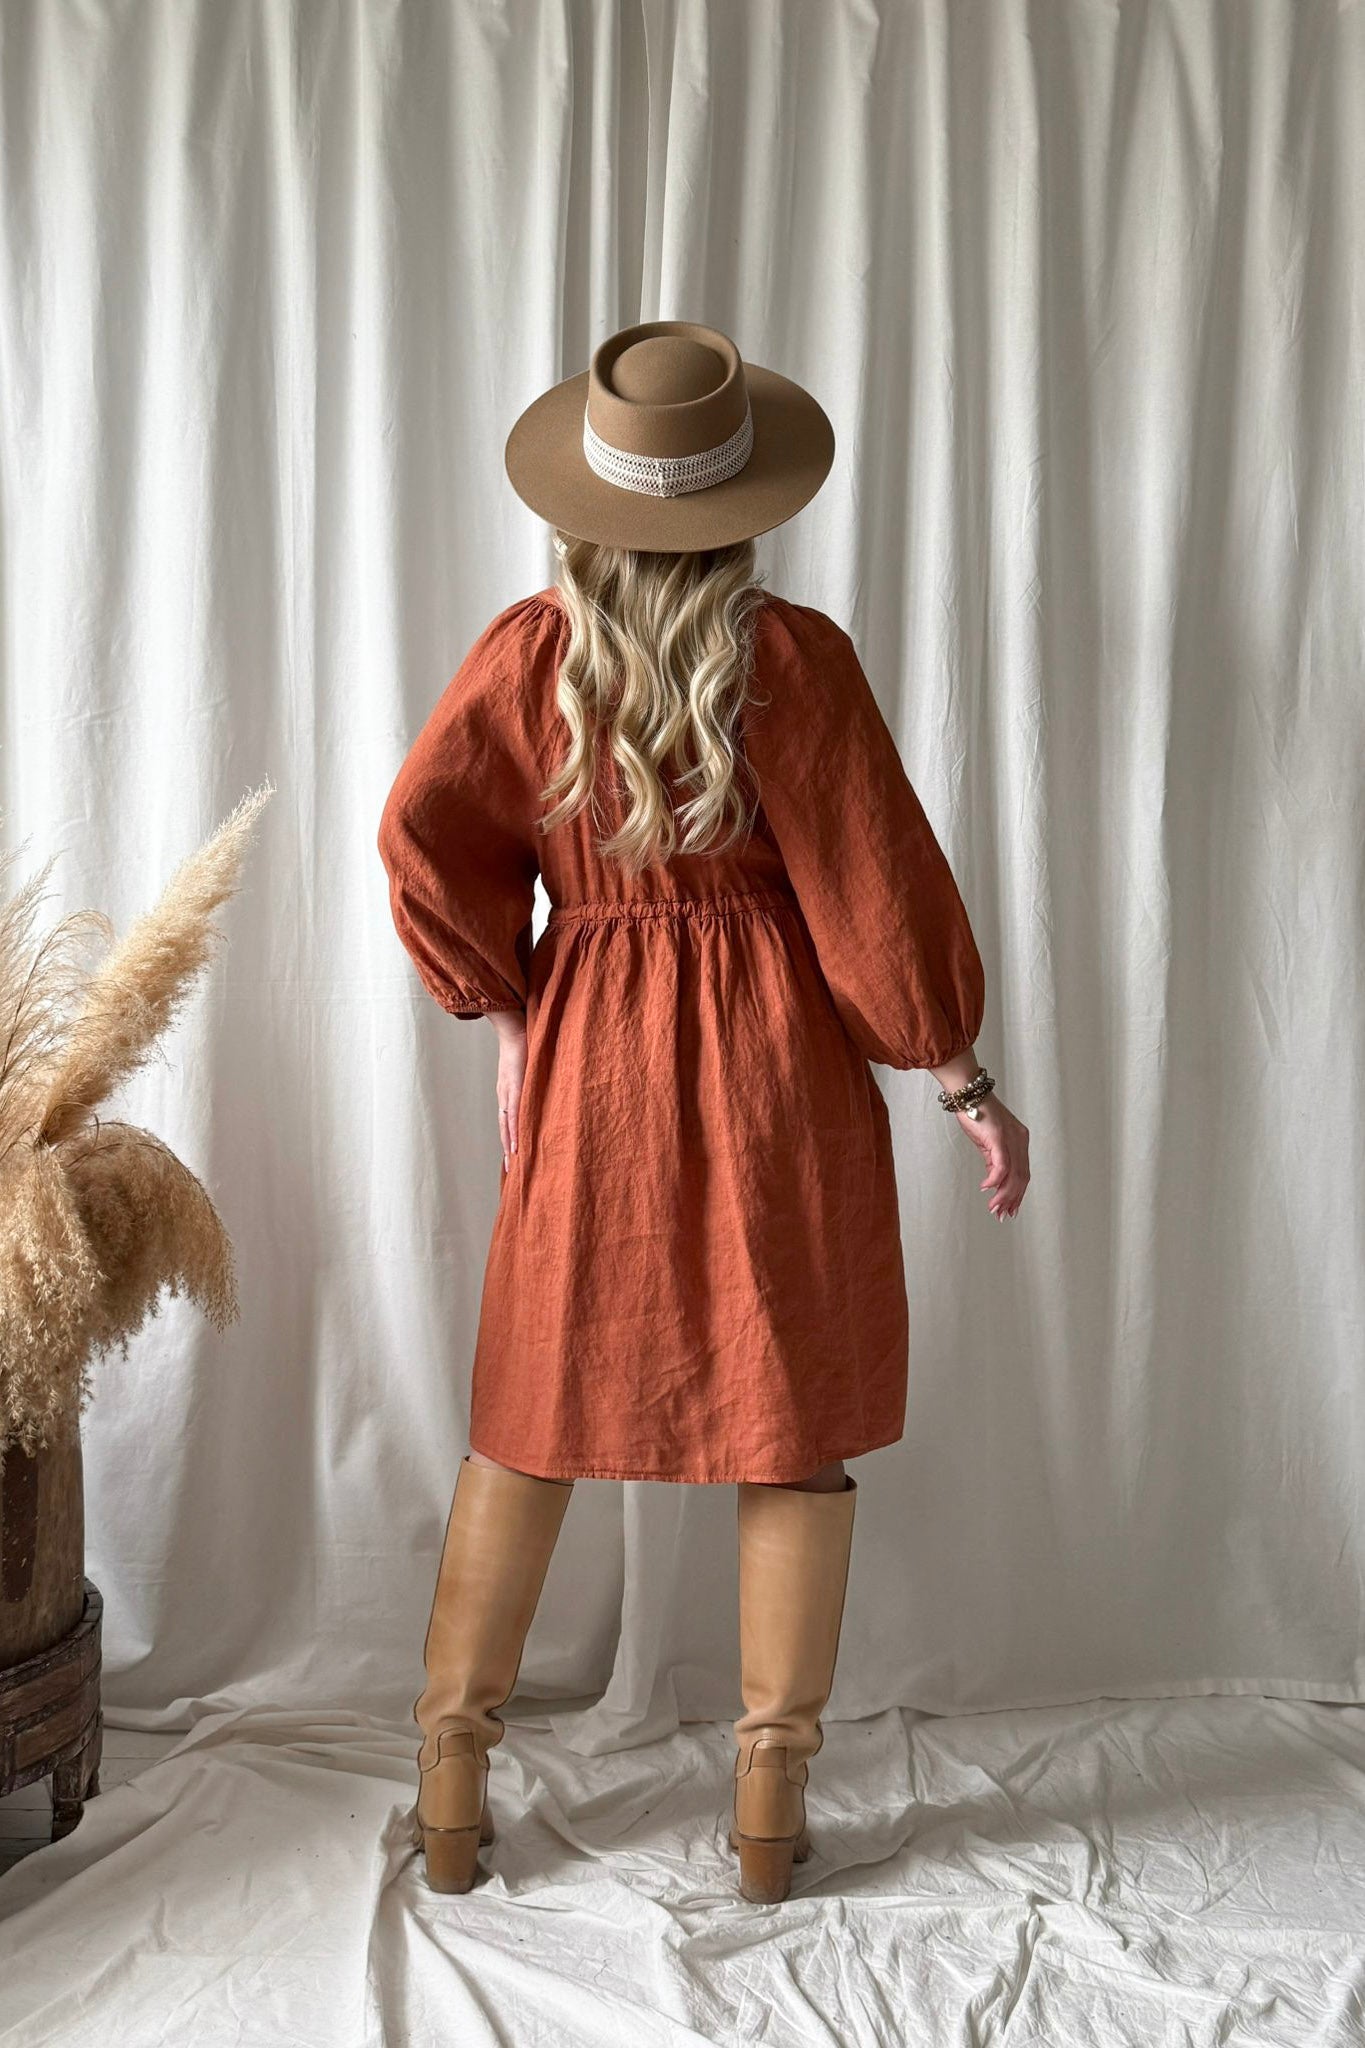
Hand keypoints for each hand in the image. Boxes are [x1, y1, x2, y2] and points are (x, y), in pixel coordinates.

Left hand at [488, 1011, 527, 1172]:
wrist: (514, 1029)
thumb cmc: (524, 1046)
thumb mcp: (528, 1069)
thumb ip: (532, 1081)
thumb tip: (543, 1089)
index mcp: (507, 1093)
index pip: (507, 1121)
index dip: (509, 1138)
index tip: (512, 1156)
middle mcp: (504, 1096)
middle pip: (505, 1128)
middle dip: (507, 1149)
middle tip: (511, 1169)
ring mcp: (507, 1093)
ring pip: (508, 1125)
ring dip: (510, 1144)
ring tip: (513, 1162)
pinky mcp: (513, 1087)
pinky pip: (514, 1114)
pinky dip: (515, 1130)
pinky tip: (516, 1144)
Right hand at [957, 1093, 1029, 1218]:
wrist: (968, 1092)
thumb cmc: (976, 1113)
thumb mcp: (988, 1141)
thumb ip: (993, 1160)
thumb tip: (993, 1181)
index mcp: (1020, 1140)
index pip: (1023, 1173)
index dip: (1018, 1194)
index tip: (1010, 1209)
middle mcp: (1020, 1140)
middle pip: (1022, 1177)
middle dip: (1012, 1199)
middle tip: (1002, 1214)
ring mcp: (1011, 1138)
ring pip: (1014, 1175)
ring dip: (1003, 1195)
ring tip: (994, 1207)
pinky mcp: (999, 1137)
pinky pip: (1001, 1165)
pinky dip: (994, 1180)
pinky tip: (986, 1188)